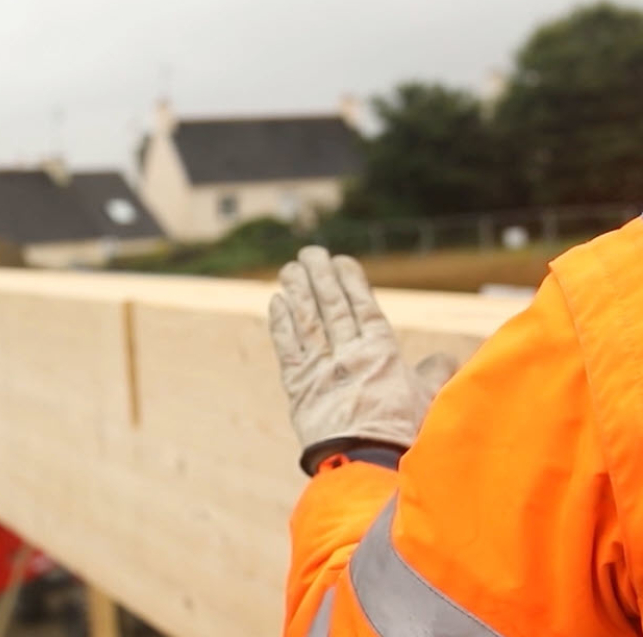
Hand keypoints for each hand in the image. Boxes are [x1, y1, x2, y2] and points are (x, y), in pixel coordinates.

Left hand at [269, 246, 455, 473]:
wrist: (367, 470)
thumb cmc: (404, 439)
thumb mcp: (428, 402)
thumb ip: (434, 374)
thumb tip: (446, 358)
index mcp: (380, 353)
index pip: (362, 306)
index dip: (350, 281)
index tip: (340, 260)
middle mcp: (348, 354)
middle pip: (330, 305)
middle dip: (319, 276)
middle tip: (309, 253)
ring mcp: (320, 369)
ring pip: (306, 320)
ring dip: (297, 291)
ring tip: (290, 268)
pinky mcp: (299, 388)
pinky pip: (287, 348)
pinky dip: (281, 324)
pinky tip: (276, 302)